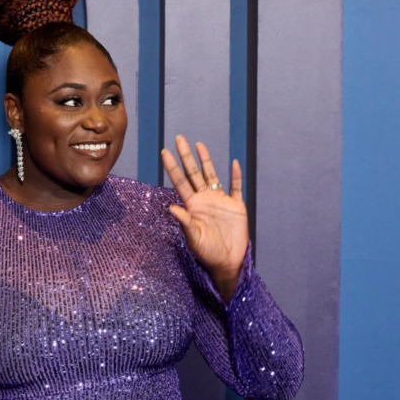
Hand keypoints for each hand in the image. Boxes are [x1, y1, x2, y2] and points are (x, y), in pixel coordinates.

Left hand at [161, 135, 248, 301]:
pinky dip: (235, 176)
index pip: (180, 181)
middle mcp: (204, 200)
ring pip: (212, 175)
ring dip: (206, 160)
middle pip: (194, 173)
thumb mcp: (193, 237)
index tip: (164, 151)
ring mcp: (220, 201)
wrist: (227, 262)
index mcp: (192, 206)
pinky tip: (234, 163)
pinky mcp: (236, 206)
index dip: (172, 167)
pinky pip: (235, 187)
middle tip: (178, 138)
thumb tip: (171, 207)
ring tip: (199, 145)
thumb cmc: (207, 253)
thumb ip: (184, 221)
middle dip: (186, 156)